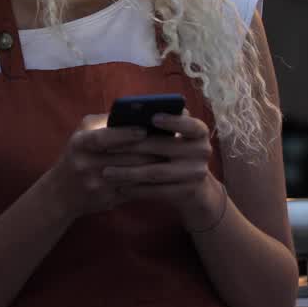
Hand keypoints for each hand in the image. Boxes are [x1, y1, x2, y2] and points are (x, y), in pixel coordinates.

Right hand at [47, 114, 162, 218]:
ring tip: (171, 158)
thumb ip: (105, 123)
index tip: (144, 129)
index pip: (103, 137)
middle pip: (124, 157)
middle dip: (150, 150)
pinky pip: (134, 190)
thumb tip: (136, 112)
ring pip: (133, 175)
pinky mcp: (107, 200)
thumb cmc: (78, 155)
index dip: (124, 133)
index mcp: (79, 143)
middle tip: (171, 143)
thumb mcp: (83, 135)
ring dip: (154, 166)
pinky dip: (149, 182)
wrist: (61, 193)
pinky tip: (163, 176)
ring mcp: (96, 185)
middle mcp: (85, 164)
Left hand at [98, 110, 224, 229]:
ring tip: (106, 172)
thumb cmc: (173, 152)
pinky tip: (120, 187)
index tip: (153, 117)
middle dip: (131, 147)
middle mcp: (202, 151)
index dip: (173, 121)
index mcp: (199, 132)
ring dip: (129, 172)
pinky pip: (157, 191)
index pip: (190, 123)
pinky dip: (137, 189)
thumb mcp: (173, 137)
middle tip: (105, 148)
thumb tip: (130, 114)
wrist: (195, 188)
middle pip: (163, 147)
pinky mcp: (187, 192)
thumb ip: (158, 125)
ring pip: (156, 172)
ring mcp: (196, 173)